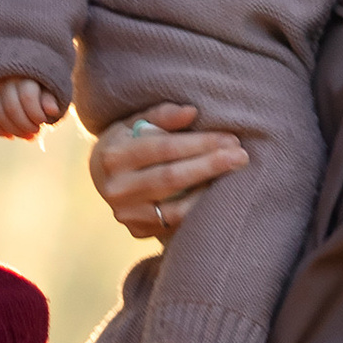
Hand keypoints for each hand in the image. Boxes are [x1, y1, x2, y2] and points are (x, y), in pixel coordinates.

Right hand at [0, 73, 62, 140]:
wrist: (16, 73)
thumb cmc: (37, 83)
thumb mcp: (47, 87)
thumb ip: (49, 98)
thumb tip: (53, 110)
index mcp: (24, 74)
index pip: (27, 97)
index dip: (36, 114)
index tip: (43, 121)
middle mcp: (4, 80)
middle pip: (11, 108)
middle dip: (26, 125)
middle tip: (36, 131)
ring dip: (14, 130)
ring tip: (27, 136)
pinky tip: (10, 135)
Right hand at [90, 102, 248, 243]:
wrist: (101, 177)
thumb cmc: (126, 142)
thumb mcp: (134, 122)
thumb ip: (162, 115)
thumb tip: (192, 111)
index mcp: (113, 156)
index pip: (163, 148)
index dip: (200, 143)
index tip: (230, 138)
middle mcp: (116, 188)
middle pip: (171, 178)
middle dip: (210, 166)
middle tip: (241, 156)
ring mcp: (126, 214)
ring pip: (175, 208)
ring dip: (208, 191)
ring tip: (235, 175)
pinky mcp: (137, 231)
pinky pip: (175, 224)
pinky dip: (198, 209)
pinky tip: (217, 194)